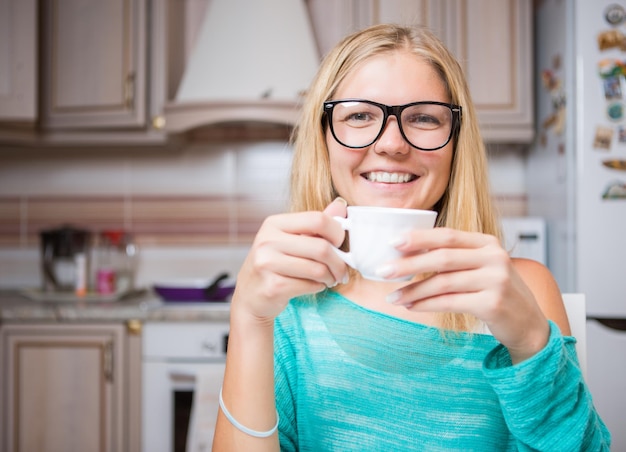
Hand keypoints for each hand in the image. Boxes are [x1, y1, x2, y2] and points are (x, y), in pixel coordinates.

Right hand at [230, 198, 347, 321]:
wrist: (251, 295)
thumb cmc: (275, 263)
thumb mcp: (292, 238)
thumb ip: (316, 224)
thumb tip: (341, 205)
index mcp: (274, 223)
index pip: (317, 219)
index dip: (337, 232)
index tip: (339, 244)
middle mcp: (267, 241)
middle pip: (321, 247)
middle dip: (339, 262)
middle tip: (341, 271)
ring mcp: (267, 264)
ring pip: (318, 269)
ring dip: (330, 277)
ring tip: (329, 279)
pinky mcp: (272, 287)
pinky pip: (309, 286)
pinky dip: (318, 287)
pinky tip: (314, 286)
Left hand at [382, 227, 550, 362]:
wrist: (529, 324)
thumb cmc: (496, 293)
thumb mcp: (481, 268)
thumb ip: (454, 259)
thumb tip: (406, 256)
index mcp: (488, 243)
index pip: (448, 236)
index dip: (419, 238)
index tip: (392, 242)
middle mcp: (494, 258)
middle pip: (442, 257)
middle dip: (408, 264)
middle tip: (383, 271)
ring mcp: (496, 281)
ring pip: (443, 282)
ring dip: (413, 290)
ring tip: (393, 297)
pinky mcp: (493, 304)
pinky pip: (449, 302)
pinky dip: (426, 304)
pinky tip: (411, 306)